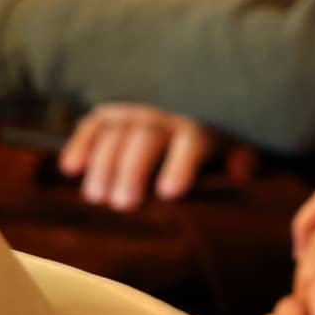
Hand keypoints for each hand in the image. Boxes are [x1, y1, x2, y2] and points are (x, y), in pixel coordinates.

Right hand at [58, 103, 237, 211]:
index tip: (170, 193)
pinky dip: (81, 144)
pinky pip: (94, 125)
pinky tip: (72, 169)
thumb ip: (241, 161)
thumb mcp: (236, 151)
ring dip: (104, 164)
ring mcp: (136, 114)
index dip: (181, 166)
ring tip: (97, 198)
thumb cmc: (215, 147)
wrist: (192, 109)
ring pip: (117, 134)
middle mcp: (166, 118)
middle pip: (146, 139)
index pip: (192, 144)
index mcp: (201, 130)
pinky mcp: (111, 117)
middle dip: (133, 170)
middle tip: (123, 205)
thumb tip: (242, 173)